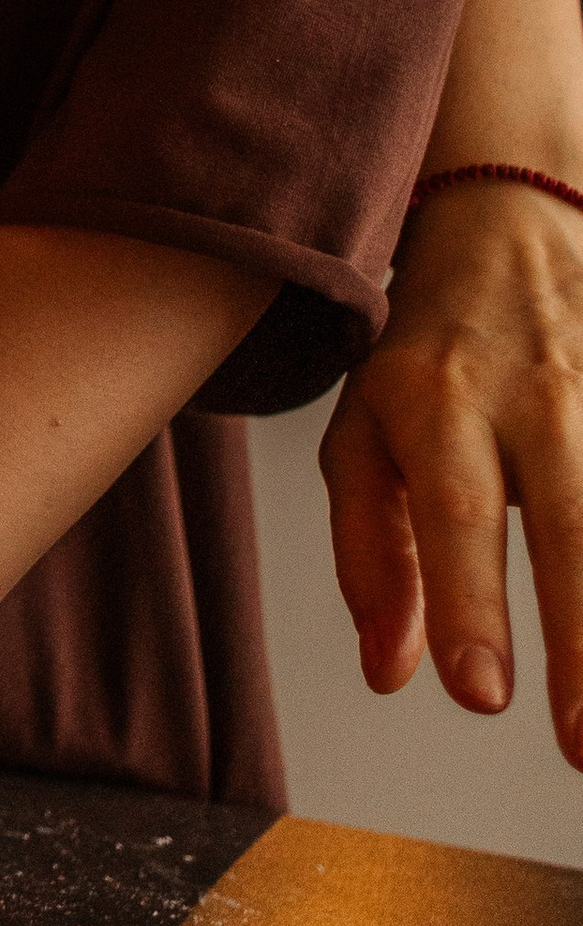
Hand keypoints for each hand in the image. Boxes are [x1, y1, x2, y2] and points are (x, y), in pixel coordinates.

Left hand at [323, 182, 582, 761]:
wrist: (512, 228)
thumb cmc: (426, 359)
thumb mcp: (362, 432)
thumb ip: (368, 553)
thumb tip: (388, 672)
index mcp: (438, 401)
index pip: (455, 511)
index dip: (469, 604)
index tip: (482, 696)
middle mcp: (535, 395)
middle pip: (571, 522)